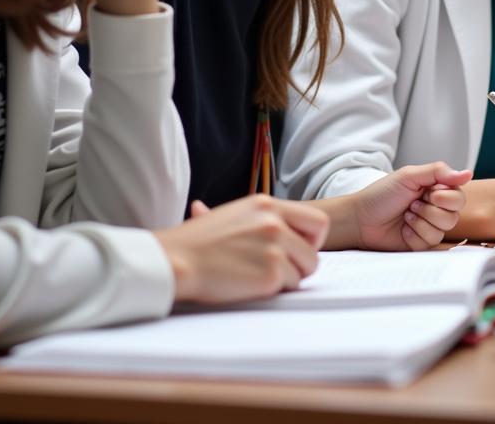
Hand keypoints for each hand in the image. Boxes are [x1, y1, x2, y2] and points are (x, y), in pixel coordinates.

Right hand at [155, 194, 328, 304]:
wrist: (177, 261)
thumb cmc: (198, 242)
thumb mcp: (231, 215)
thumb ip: (256, 218)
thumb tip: (238, 213)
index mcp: (268, 205)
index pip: (317, 222)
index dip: (311, 241)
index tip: (297, 250)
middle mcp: (275, 223)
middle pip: (313, 253)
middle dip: (298, 266)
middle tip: (275, 270)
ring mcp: (275, 248)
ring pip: (302, 273)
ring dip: (285, 280)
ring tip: (255, 275)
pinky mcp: (270, 274)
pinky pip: (287, 288)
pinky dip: (272, 291)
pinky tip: (249, 284)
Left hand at [351, 163, 471, 250]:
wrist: (361, 219)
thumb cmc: (381, 194)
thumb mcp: (409, 176)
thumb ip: (439, 172)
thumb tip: (468, 172)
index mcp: (435, 189)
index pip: (459, 196)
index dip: (446, 197)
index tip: (428, 192)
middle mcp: (435, 208)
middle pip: (455, 215)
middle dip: (431, 210)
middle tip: (412, 204)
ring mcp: (429, 227)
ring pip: (444, 230)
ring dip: (421, 221)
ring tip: (406, 215)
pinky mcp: (421, 244)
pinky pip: (430, 243)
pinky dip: (414, 234)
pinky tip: (403, 229)